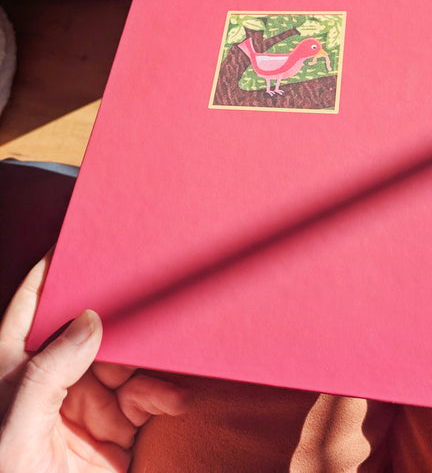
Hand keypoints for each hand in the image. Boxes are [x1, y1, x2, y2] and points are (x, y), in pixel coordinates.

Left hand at [0, 254, 188, 471]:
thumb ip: (48, 373)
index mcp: (15, 371)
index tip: (79, 239)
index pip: (30, 307)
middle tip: (152, 290)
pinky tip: (176, 400)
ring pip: (129, 362)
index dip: (50, 272)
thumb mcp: (14, 433)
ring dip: (153, 361)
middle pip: (92, 329)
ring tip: (174, 363)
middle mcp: (54, 380)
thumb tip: (90, 319)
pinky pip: (148, 401)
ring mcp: (89, 405)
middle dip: (123, 312)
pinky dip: (165, 397)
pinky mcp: (119, 431)